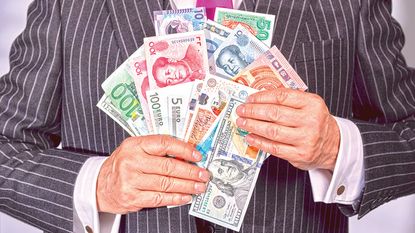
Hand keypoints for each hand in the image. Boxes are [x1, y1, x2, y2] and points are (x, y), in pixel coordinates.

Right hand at [96, 135, 210, 213]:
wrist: (100, 185)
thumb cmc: (123, 164)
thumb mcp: (135, 149)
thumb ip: (157, 149)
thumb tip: (186, 154)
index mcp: (134, 145)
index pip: (164, 143)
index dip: (184, 149)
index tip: (198, 155)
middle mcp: (131, 161)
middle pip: (168, 166)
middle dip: (190, 171)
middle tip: (203, 174)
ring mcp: (131, 181)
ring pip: (166, 183)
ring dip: (187, 186)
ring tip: (199, 186)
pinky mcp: (132, 198)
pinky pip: (159, 198)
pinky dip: (176, 198)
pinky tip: (186, 196)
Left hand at [236, 89, 339, 171]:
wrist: (334, 145)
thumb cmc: (316, 122)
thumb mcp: (309, 105)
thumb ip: (288, 100)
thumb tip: (258, 97)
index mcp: (312, 103)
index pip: (282, 96)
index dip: (262, 97)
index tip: (249, 98)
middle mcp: (310, 121)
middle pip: (274, 113)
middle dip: (253, 111)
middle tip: (241, 110)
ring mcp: (305, 139)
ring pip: (272, 131)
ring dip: (252, 126)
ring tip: (242, 122)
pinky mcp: (299, 154)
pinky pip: (274, 148)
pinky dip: (259, 142)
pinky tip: (250, 137)